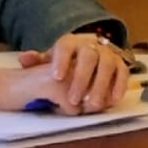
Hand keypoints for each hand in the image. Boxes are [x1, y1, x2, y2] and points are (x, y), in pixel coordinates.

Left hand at [16, 33, 131, 113]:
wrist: (88, 56)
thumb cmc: (64, 63)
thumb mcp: (49, 61)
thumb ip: (36, 62)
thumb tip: (24, 58)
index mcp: (70, 42)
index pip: (65, 46)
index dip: (61, 61)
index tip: (57, 77)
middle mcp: (91, 45)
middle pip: (88, 56)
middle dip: (81, 78)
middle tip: (74, 99)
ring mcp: (108, 53)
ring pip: (107, 65)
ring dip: (101, 85)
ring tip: (93, 105)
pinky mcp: (121, 64)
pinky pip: (123, 73)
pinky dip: (118, 87)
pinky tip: (111, 101)